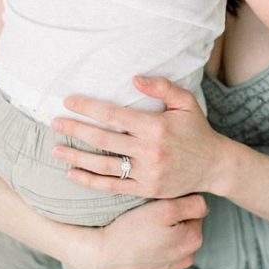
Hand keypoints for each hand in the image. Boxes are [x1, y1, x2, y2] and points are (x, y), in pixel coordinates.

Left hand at [50, 77, 227, 199]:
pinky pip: (113, 186)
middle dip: (75, 130)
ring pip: (103, 165)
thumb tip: (133, 78)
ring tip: (55, 149)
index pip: (114, 115)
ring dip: (76, 157)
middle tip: (54, 123)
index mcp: (155, 126)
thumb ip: (161, 87)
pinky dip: (90, 181)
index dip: (89, 107)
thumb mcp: (185, 102)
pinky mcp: (146, 189)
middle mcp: (149, 151)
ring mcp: (147, 173)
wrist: (213, 165)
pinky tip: (73, 173)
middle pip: (103, 140)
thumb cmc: (196, 129)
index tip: (69, 101)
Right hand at [71, 195, 207, 268]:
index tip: (160, 207)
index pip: (195, 214)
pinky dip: (154, 255)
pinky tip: (141, 248)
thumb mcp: (165, 207)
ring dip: (165, 240)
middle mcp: (187, 260)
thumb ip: (193, 203)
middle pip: (186, 231)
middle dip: (173, 224)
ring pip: (174, 247)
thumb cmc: (132, 228)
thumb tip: (204, 205)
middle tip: (151, 219)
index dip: (178, 206)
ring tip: (144, 234)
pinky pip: (161, 262)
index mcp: (194, 240)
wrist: (101, 255)